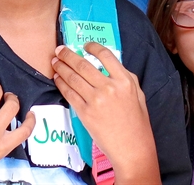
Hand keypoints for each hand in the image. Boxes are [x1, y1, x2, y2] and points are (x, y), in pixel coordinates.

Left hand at [52, 43, 159, 183]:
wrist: (132, 149)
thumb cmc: (137, 123)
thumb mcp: (138, 94)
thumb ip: (125, 78)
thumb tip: (109, 66)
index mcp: (125, 81)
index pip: (105, 55)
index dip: (92, 47)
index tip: (84, 45)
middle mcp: (109, 87)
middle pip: (84, 65)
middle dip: (68, 55)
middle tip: (60, 50)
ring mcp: (95, 100)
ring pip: (73, 78)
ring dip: (61, 68)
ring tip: (55, 62)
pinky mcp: (85, 113)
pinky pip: (70, 94)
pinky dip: (61, 84)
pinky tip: (57, 79)